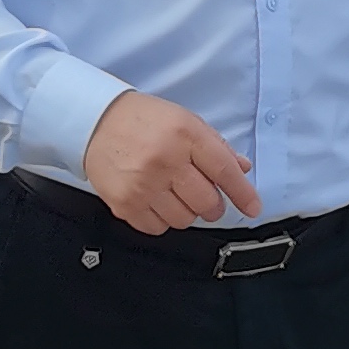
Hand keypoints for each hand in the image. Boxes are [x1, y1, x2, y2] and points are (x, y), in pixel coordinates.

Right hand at [81, 92, 262, 235]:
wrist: (96, 122)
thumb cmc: (144, 120)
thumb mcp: (185, 121)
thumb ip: (215, 146)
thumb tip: (242, 169)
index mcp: (185, 135)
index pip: (224, 170)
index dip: (242, 193)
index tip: (253, 208)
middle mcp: (166, 161)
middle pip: (206, 202)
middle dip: (213, 206)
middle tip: (207, 199)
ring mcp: (144, 185)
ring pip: (184, 219)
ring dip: (187, 212)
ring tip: (175, 195)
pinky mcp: (125, 204)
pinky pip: (158, 228)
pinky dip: (163, 220)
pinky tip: (156, 201)